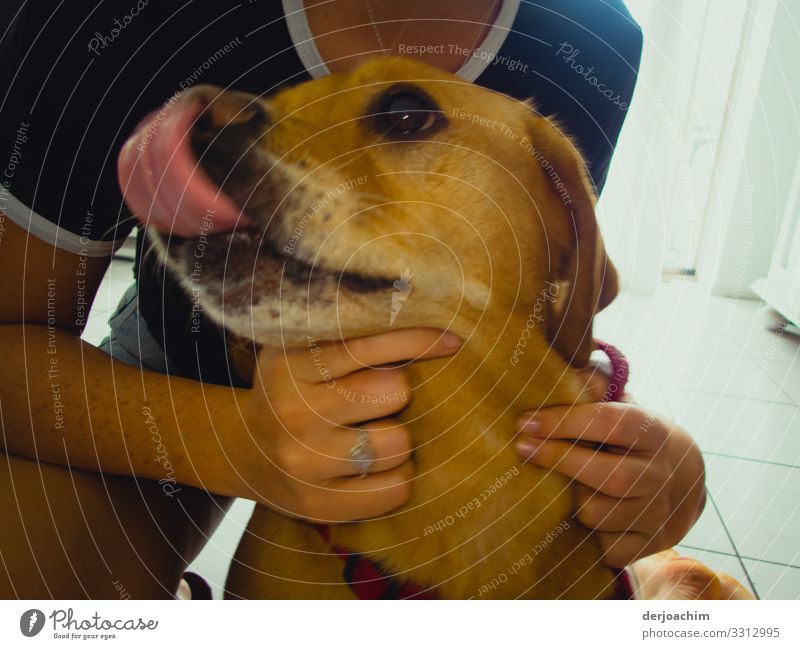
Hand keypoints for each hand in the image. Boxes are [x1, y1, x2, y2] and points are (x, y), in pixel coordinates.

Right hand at [234, 329, 460, 522]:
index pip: (365, 345)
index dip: (416, 340)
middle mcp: (292, 415)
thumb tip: (431, 330)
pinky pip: (397, 488)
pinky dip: (398, 474)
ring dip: (400, 436)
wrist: (245, 452)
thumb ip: (350, 335)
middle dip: (396, 391)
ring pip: (400, 443)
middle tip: (379, 396)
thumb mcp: (304, 351)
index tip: (452, 340)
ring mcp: (304, 465)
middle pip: (394, 391)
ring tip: (376, 431)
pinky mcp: (319, 506)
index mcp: (288, 366)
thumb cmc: (295, 389)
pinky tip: (376, 466)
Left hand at [515, 379, 705, 567]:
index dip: (564, 421)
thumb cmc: (633, 437)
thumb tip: (567, 372)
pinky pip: (605, 547)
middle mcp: (660, 474)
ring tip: (562, 485)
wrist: (684, 481)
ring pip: (597, 514)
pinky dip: (587, 534)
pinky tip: (581, 516)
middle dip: (559, 460)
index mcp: (652, 432)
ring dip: (571, 500)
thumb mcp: (622, 406)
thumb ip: (595, 388)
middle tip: (521, 448)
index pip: (609, 423)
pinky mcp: (649, 545)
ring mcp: (657, 513)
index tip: (525, 421)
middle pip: (608, 475)